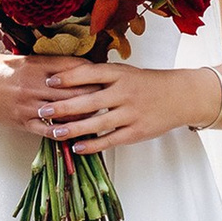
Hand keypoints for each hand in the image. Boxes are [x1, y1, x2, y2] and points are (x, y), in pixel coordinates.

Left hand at [18, 58, 214, 151]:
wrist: (179, 96)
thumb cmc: (145, 83)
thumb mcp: (124, 72)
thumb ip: (99, 75)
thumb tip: (64, 76)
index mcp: (120, 74)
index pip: (90, 73)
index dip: (68, 77)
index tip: (48, 82)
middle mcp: (124, 92)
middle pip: (89, 100)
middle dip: (64, 107)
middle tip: (42, 111)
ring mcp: (131, 113)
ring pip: (98, 123)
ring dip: (74, 129)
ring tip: (54, 133)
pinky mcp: (136, 132)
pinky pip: (111, 140)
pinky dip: (93, 145)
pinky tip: (77, 148)